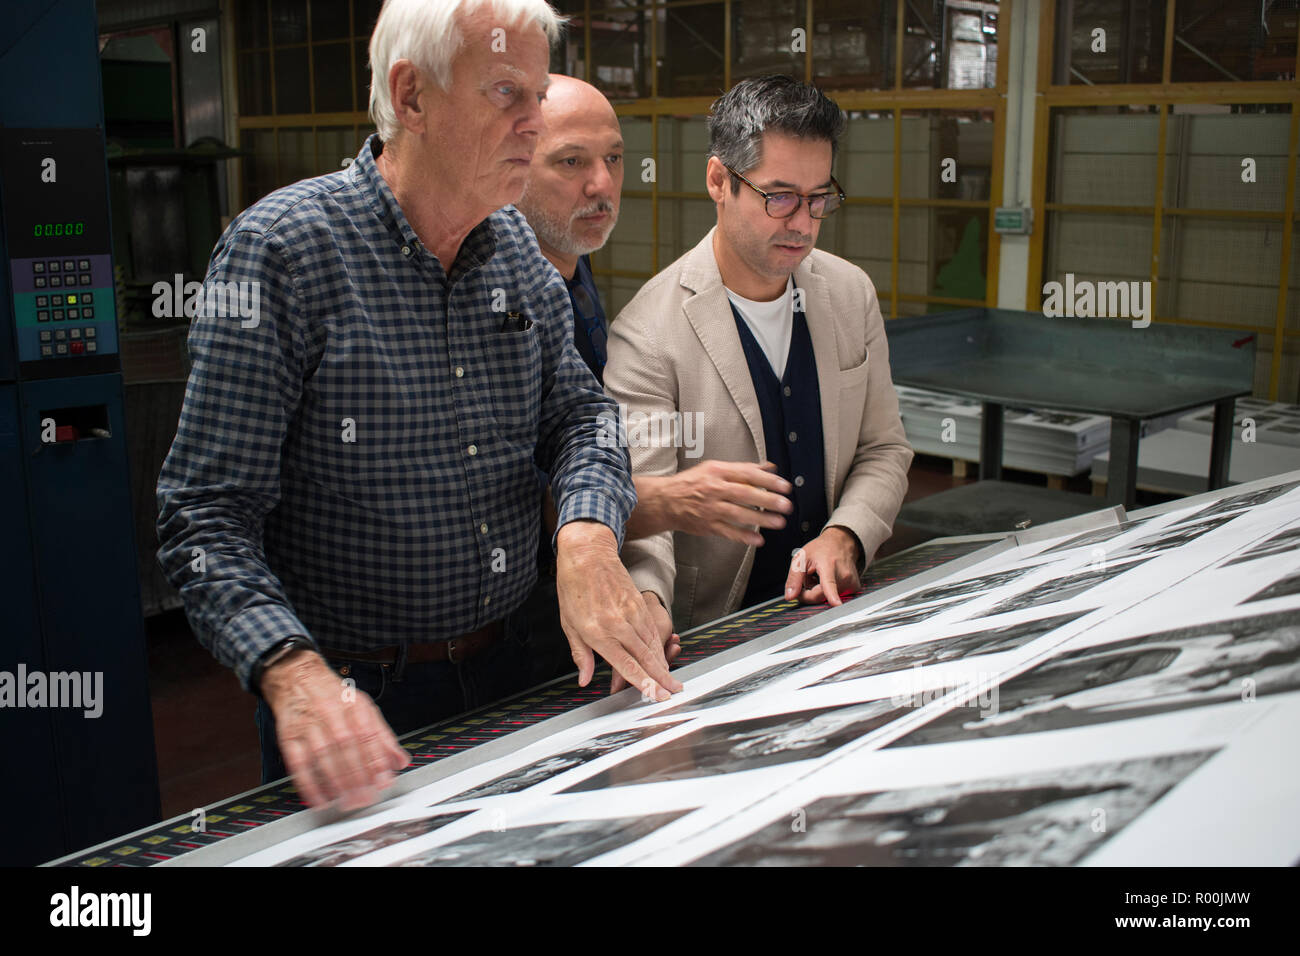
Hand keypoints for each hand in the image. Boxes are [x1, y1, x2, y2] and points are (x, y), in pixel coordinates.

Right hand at [260, 650, 409, 810]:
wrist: (297, 678)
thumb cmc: (334, 696)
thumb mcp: (364, 708)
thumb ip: (383, 736)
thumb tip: (400, 761)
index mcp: (354, 706)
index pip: (368, 735)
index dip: (376, 761)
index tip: (383, 782)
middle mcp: (332, 713)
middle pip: (346, 747)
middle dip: (357, 776)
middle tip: (365, 799)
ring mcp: (309, 724)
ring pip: (324, 755)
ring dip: (336, 782)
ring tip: (347, 801)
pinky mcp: (289, 736)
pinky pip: (298, 762)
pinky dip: (308, 783)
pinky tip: (319, 798)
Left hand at [555, 521, 684, 699]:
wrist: (588, 553)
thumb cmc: (574, 587)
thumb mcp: (569, 624)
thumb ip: (581, 654)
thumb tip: (584, 680)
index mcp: (598, 632)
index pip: (626, 664)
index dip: (643, 683)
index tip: (656, 695)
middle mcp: (619, 624)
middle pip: (646, 657)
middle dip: (662, 678)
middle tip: (674, 692)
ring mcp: (632, 613)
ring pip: (652, 645)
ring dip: (663, 664)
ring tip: (672, 680)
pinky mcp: (639, 604)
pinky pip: (652, 631)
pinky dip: (659, 647)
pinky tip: (662, 657)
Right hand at [631, 461, 792, 545]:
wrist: (665, 501)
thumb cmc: (692, 483)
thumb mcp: (715, 468)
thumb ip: (743, 469)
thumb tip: (770, 466)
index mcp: (718, 472)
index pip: (747, 474)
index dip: (768, 480)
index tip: (785, 486)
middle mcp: (714, 489)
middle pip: (745, 494)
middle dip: (768, 500)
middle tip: (786, 505)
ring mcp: (711, 508)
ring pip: (739, 514)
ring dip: (761, 519)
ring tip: (779, 522)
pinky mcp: (707, 525)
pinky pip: (728, 532)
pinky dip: (743, 536)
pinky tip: (758, 540)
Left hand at [784, 526, 861, 606]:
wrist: (841, 542)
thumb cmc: (821, 548)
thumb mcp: (801, 558)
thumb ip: (794, 578)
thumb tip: (790, 596)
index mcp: (829, 566)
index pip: (829, 584)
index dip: (832, 596)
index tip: (837, 604)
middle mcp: (843, 575)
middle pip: (821, 596)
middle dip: (809, 592)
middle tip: (807, 579)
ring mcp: (851, 582)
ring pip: (827, 598)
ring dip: (818, 591)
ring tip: (819, 576)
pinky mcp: (855, 588)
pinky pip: (836, 596)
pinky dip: (828, 592)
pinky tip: (828, 580)